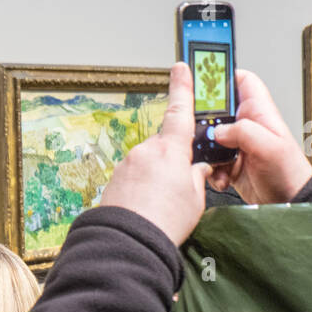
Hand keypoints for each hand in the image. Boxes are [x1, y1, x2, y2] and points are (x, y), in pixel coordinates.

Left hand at [100, 62, 213, 245]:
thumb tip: (196, 170)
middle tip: (181, 190)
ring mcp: (126, 165)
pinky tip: (147, 208)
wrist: (129, 243)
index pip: (179, 110)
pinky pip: (134, 178)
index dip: (182, 87)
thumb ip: (197, 177)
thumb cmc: (165, 222)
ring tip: (162, 206)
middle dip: (174, 162)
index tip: (180, 68)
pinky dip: (142, 190)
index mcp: (170, 150)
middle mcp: (145, 151)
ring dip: (157, 179)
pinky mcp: (114, 179)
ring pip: (149, 164)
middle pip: (165, 146)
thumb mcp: (196, 199)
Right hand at [211, 69, 311, 203]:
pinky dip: (210, 169)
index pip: (240, 81)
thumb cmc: (289, 173)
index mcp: (259, 112)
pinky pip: (210, 160)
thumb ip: (244, 132)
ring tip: (210, 159)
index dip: (222, 75)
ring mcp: (236, 144)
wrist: (288, 202)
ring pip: (208, 136)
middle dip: (203, 119)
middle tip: (197, 129)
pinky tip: (219, 176)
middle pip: (216, 109)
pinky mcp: (229, 162)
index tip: (202, 78)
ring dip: (204, 149)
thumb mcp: (270, 147)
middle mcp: (246, 125)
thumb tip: (218, 130)